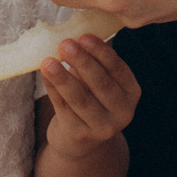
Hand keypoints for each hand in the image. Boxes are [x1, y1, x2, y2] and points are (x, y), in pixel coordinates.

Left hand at [39, 34, 141, 157]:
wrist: (82, 139)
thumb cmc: (91, 98)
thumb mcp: (99, 81)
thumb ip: (93, 62)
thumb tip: (73, 36)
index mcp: (131, 92)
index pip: (118, 69)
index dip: (101, 52)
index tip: (84, 36)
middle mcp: (123, 112)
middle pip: (101, 84)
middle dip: (83, 62)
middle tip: (66, 44)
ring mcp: (103, 127)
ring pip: (81, 99)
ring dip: (63, 78)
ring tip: (48, 61)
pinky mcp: (80, 135)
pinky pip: (64, 108)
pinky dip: (53, 90)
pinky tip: (45, 74)